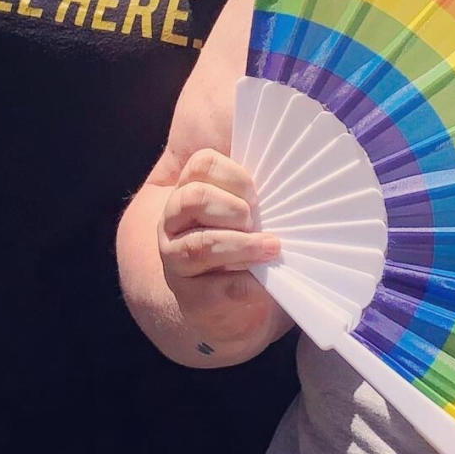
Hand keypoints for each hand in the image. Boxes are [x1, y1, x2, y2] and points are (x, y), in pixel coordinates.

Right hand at [158, 149, 280, 350]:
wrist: (221, 298)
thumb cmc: (238, 238)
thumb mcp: (239, 204)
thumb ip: (249, 184)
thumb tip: (281, 156)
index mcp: (187, 188)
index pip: (201, 165)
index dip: (234, 176)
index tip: (256, 194)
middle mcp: (173, 221)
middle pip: (194, 199)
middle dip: (233, 209)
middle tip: (255, 222)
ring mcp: (175, 260)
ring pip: (199, 245)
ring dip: (241, 246)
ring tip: (270, 247)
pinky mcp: (189, 297)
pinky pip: (212, 290)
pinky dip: (244, 284)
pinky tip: (263, 282)